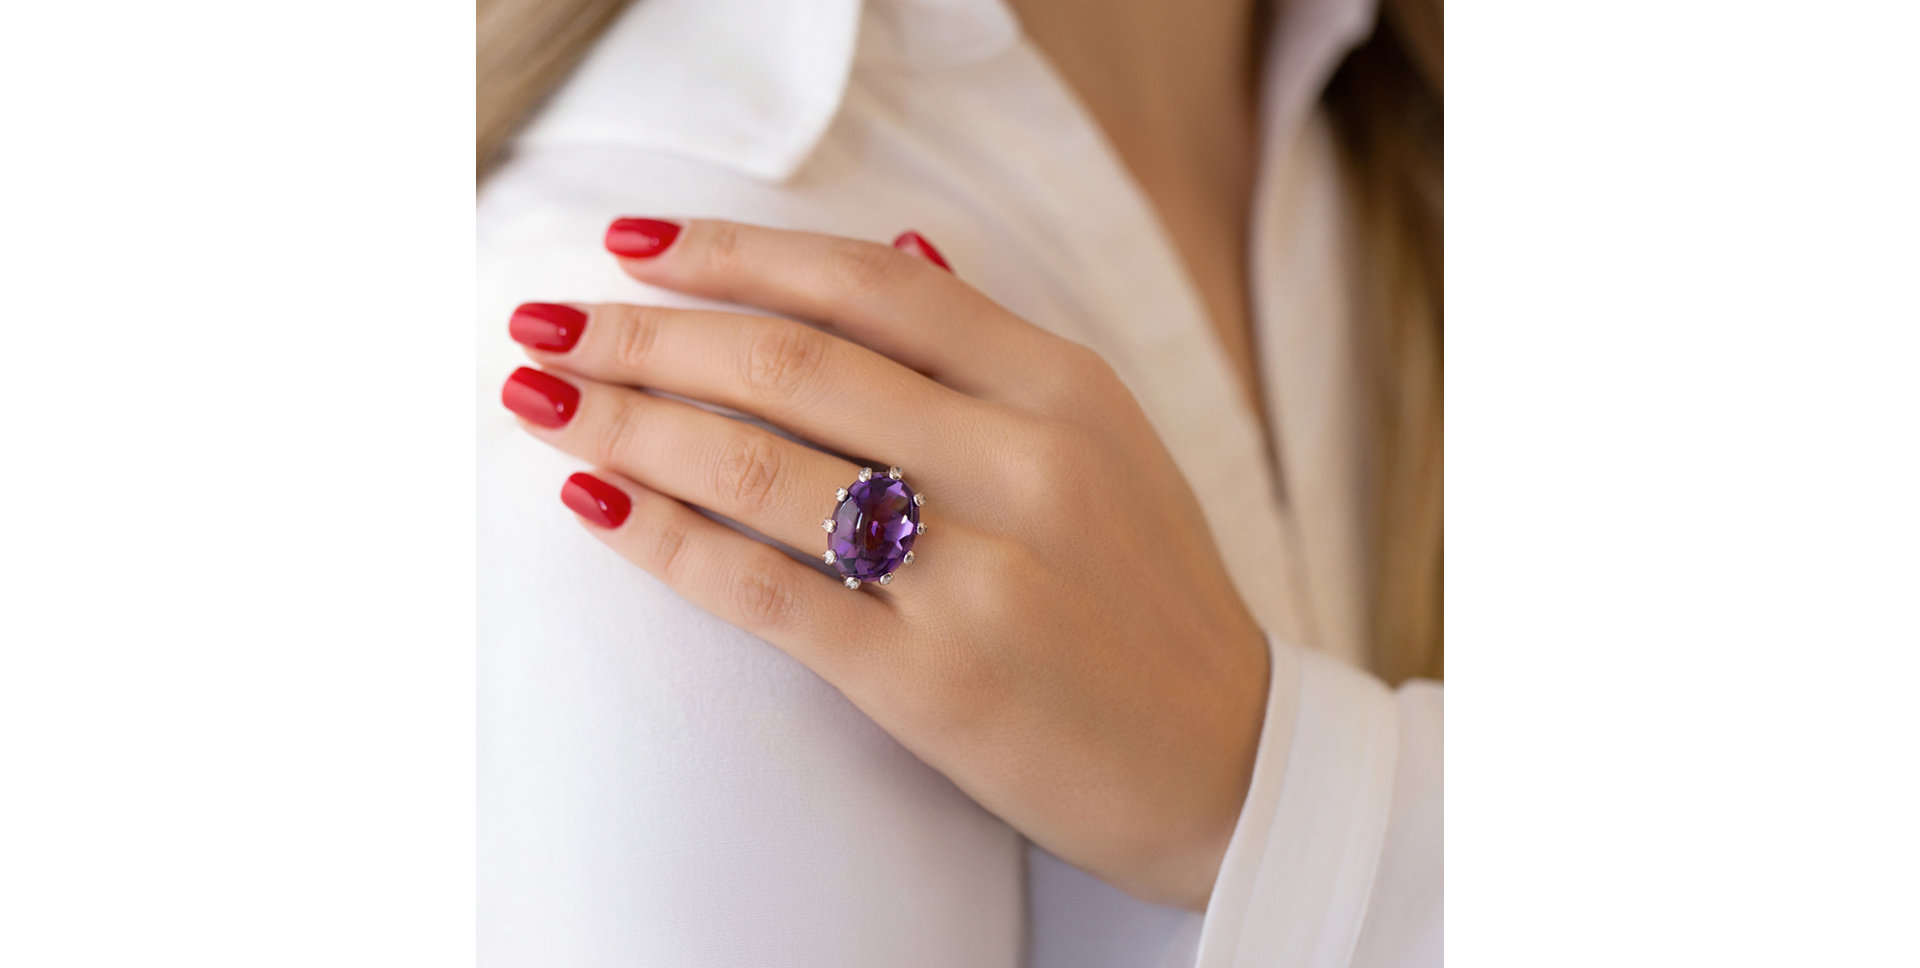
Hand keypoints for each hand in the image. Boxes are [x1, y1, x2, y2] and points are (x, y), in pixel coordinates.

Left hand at [500, 218, 1269, 907]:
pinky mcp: (933, 680)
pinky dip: (665, 542)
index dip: (733, 253)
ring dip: (628, 426)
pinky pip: (765, 591)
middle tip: (546, 325)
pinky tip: (597, 507)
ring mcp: (979, 574)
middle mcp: (1022, 463)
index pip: (867, 283)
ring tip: (541, 404)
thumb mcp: (1105, 440)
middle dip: (644, 334)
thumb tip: (894, 244)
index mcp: (1063, 387)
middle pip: (790, 362)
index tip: (633, 244)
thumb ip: (993, 350)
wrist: (1223, 761)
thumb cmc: (1148, 596)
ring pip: (760, 466)